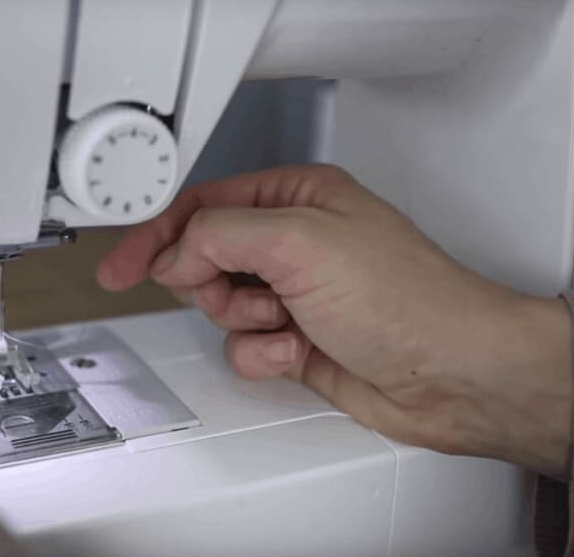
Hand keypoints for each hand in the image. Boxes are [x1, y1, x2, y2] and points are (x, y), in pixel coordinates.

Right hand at [98, 165, 573, 476]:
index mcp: (298, 198)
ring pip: (220, 307)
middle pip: (204, 259)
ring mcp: (296, 295)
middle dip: (213, 284)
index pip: (204, 206)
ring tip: (287, 321)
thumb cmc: (409, 300)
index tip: (120, 264)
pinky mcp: (297, 340)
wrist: (454, 375)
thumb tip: (176, 252)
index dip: (158, 234)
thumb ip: (220, 235)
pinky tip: (299, 351)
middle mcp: (296, 243)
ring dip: (244, 321)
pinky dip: (263, 353)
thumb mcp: (301, 242)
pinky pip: (244, 347)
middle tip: (245, 293)